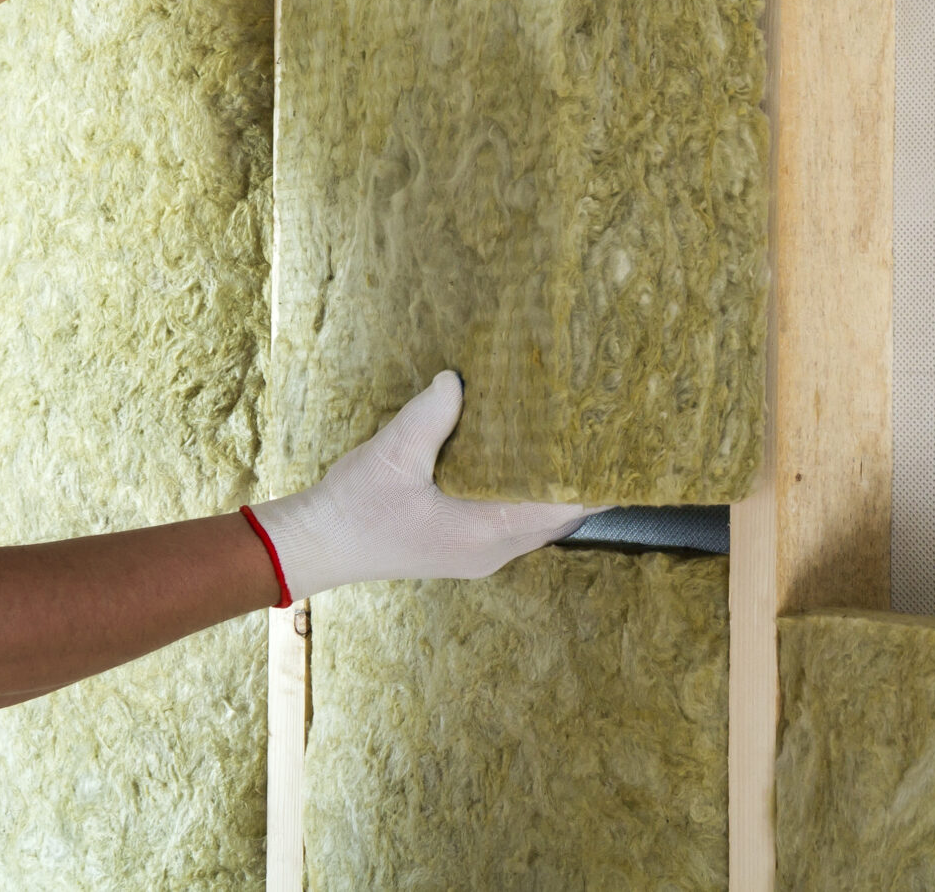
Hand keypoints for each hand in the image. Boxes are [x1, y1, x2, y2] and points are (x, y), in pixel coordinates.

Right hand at [243, 372, 596, 601]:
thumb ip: (432, 415)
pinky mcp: (461, 546)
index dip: (594, 482)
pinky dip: (528, 495)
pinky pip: (513, 520)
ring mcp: (476, 553)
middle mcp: (490, 551)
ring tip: (573, 445)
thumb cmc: (355, 508)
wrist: (317, 544)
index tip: (617, 451)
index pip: (561, 509)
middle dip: (582, 483)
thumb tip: (458, 380)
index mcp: (485, 534)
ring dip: (556, 489)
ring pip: (536, 521)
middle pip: (558, 519)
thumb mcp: (394, 453)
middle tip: (601, 437)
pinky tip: (524, 462)